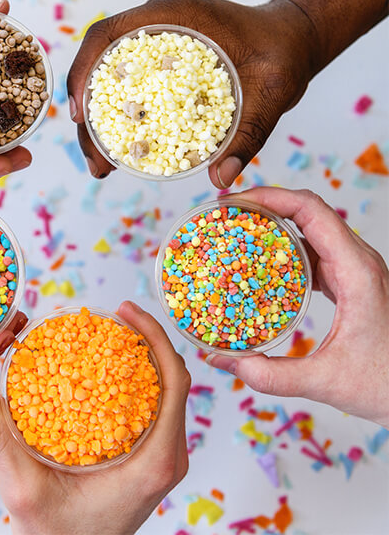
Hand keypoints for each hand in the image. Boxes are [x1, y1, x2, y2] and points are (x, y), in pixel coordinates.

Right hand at [0, 301, 190, 534]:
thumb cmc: (54, 534)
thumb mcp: (22, 485)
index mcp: (153, 461)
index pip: (175, 383)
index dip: (156, 338)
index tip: (128, 311)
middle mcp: (169, 457)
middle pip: (175, 381)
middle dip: (151, 339)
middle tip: (119, 313)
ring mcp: (164, 458)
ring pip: (169, 393)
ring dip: (148, 358)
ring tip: (116, 332)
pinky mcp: (152, 459)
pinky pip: (158, 408)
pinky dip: (142, 380)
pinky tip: (112, 367)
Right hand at [66, 0, 316, 186]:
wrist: (292, 41)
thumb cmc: (283, 56)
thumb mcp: (272, 94)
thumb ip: (249, 135)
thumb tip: (221, 179)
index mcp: (175, 16)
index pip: (109, 35)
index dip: (83, 72)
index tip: (79, 115)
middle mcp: (158, 26)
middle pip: (99, 64)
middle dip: (86, 113)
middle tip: (96, 162)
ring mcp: (156, 44)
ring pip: (107, 78)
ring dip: (97, 120)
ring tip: (103, 165)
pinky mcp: (160, 64)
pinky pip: (126, 87)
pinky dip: (117, 117)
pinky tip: (121, 148)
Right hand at [207, 187, 388, 427]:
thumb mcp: (327, 382)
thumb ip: (271, 375)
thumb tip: (220, 360)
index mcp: (356, 271)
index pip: (311, 210)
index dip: (270, 197)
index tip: (234, 202)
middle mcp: (358, 261)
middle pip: (308, 211)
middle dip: (265, 204)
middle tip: (226, 213)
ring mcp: (356, 269)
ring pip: (312, 228)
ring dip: (274, 222)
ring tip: (237, 230)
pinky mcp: (350, 281)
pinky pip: (314, 251)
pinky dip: (284, 247)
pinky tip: (261, 262)